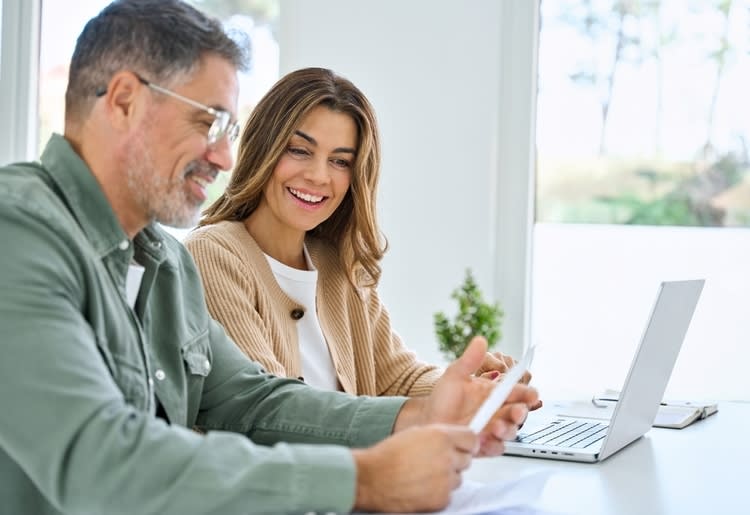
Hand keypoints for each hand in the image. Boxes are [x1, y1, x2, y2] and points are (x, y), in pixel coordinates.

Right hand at [351, 424, 477, 512]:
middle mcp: (447, 457)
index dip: (467, 444)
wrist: (372, 478)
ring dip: (446, 478)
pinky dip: (438, 493)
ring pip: (458, 479)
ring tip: (424, 476)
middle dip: (455, 461)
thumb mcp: (416, 434)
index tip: (463, 447)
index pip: (472, 439)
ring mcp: (445, 480)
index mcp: (441, 436)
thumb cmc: (388, 455)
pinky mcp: (441, 499)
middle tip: (436, 463)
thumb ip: (439, 436)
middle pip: (467, 460)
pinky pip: (448, 495)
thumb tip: (454, 441)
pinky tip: (421, 487)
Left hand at [398, 336, 538, 455]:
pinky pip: (496, 447)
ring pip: (510, 432)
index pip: (517, 392)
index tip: (531, 394)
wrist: (427, 421)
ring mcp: (491, 429)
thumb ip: (469, 360)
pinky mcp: (484, 445)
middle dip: (520, 413)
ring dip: (507, 430)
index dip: (527, 394)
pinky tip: (483, 441)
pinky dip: (493, 445)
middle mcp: (496, 412)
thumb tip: (480, 340)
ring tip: (495, 427)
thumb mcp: (454, 376)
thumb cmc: (442, 399)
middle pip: (518, 413)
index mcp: (494, 393)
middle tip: (516, 412)